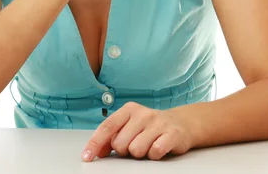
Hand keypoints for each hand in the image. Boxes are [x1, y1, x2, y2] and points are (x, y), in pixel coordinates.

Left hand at [81, 102, 195, 161]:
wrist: (181, 123)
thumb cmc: (150, 127)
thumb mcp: (130, 126)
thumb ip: (112, 137)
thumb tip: (97, 151)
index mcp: (129, 109)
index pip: (107, 127)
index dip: (95, 143)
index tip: (86, 158)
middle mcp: (142, 113)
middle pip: (120, 144)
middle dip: (125, 150)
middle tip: (135, 143)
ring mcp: (158, 122)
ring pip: (136, 150)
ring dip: (141, 153)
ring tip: (148, 145)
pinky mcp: (172, 133)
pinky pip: (155, 152)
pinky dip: (154, 155)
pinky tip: (158, 147)